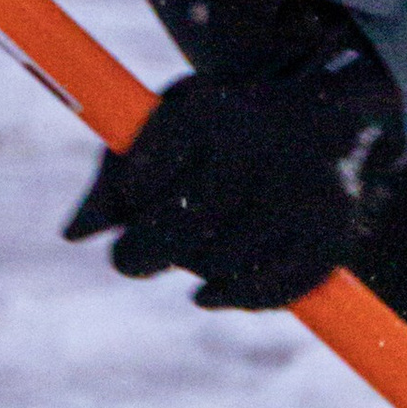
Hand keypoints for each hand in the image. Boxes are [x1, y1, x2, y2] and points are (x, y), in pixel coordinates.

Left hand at [64, 0, 402, 308]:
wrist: (325, 113)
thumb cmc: (225, 126)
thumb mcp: (167, 126)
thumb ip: (116, 175)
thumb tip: (74, 235)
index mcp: (216, 110)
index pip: (151, 169)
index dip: (128, 194)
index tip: (127, 205)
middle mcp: (266, 146)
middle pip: (184, 223)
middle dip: (143, 251)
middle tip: (130, 260)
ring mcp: (306, 193)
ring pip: (222, 261)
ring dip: (192, 270)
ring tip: (188, 256)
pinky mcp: (332, 234)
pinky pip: (271, 289)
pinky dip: (235, 297)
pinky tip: (209, 293)